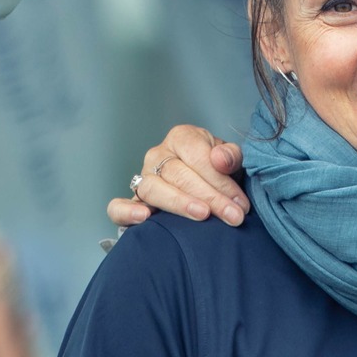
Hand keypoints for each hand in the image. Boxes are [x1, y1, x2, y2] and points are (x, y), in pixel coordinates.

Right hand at [108, 125, 246, 227]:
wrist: (207, 185)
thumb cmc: (218, 171)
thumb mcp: (231, 160)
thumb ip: (230, 156)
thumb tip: (220, 159)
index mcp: (182, 138)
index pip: (197, 156)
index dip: (220, 179)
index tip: (239, 202)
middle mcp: (158, 155)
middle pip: (179, 175)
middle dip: (210, 197)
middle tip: (232, 216)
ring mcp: (143, 178)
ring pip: (153, 189)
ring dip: (179, 204)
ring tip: (202, 216)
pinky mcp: (133, 201)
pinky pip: (118, 206)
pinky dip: (127, 211)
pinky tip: (144, 218)